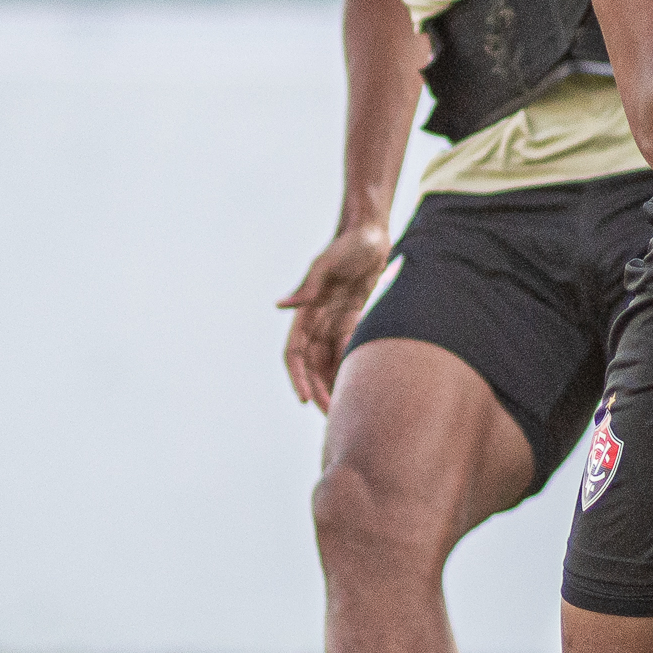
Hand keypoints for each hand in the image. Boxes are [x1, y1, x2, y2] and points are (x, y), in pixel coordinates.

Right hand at [277, 222, 390, 410]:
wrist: (371, 234)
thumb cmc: (349, 244)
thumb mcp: (327, 263)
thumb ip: (308, 287)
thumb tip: (280, 306)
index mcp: (307, 312)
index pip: (295, 353)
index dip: (298, 377)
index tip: (304, 398)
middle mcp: (318, 322)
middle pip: (313, 366)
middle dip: (318, 391)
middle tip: (332, 417)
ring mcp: (335, 323)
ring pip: (330, 364)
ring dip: (334, 386)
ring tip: (345, 411)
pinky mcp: (353, 321)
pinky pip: (348, 353)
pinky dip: (351, 371)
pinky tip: (360, 389)